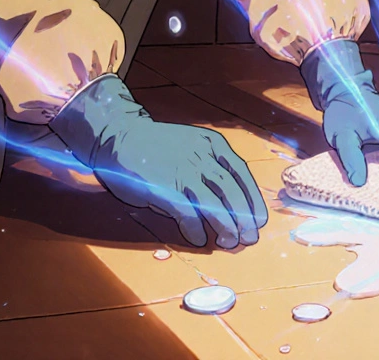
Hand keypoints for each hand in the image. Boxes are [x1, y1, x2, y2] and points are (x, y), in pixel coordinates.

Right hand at [49, 75, 267, 248]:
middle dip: (244, 218)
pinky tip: (198, 239)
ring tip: (229, 243)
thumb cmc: (157, 146)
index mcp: (212, 145)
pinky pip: (186, 213)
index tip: (259, 219)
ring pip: (214, 204)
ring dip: (225, 226)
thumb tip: (227, 202)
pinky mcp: (164, 188)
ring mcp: (183, 172)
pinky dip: (195, 228)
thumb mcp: (191, 146)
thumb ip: (209, 168)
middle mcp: (202, 157)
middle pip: (231, 192)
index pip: (241, 174)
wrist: (118, 136)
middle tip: (249, 238)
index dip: (253, 200)